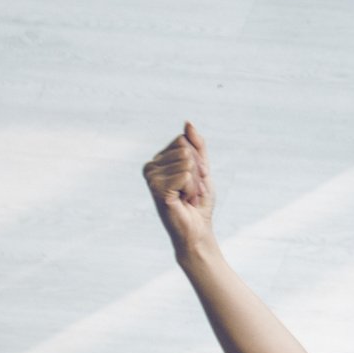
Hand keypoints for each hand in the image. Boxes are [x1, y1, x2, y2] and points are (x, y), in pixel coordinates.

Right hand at [142, 123, 218, 257]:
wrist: (197, 230)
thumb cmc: (199, 202)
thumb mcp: (202, 169)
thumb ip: (196, 145)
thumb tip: (188, 122)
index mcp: (159, 159)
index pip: (184, 141)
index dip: (198, 160)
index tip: (194, 179)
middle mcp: (151, 166)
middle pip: (185, 150)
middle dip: (197, 172)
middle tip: (191, 190)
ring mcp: (151, 177)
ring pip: (186, 162)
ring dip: (195, 183)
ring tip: (187, 196)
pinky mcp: (156, 189)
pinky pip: (185, 176)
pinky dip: (191, 189)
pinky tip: (184, 201)